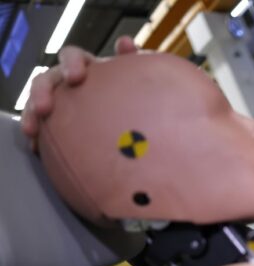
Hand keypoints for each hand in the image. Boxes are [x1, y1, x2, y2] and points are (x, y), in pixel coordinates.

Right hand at [21, 36, 137, 143]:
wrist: (129, 119)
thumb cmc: (128, 91)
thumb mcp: (132, 76)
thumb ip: (130, 59)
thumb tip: (125, 42)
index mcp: (86, 66)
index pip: (72, 56)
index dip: (70, 63)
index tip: (75, 78)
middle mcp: (67, 81)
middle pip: (46, 79)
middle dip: (41, 92)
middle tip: (44, 108)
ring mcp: (59, 100)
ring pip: (37, 103)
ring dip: (31, 114)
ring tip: (32, 130)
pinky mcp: (54, 120)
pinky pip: (40, 125)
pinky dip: (36, 133)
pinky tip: (36, 146)